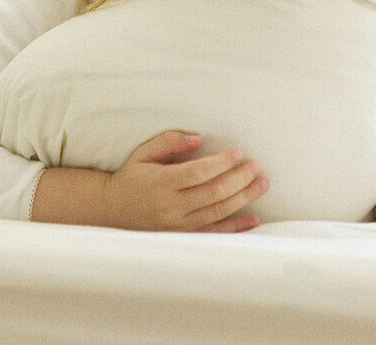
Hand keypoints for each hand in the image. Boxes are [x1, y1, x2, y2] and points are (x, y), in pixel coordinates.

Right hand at [104, 130, 269, 232]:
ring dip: (244, 198)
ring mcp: (178, 225)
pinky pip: (214, 233)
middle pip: (213, 192)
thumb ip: (170, 142)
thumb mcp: (144, 152)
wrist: (113, 211)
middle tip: (257, 166)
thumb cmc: (132, 177)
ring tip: (262, 184)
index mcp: (162, 182)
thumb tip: (198, 139)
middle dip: (240, 178)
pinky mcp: (183, 237)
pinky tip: (254, 219)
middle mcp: (172, 206)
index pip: (198, 172)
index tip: (238, 152)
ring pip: (218, 212)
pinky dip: (236, 227)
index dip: (221, 163)